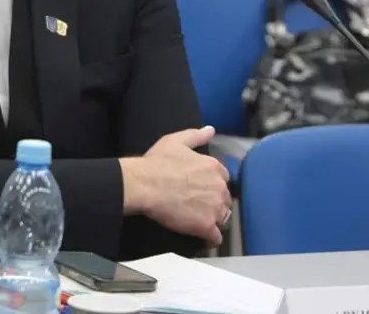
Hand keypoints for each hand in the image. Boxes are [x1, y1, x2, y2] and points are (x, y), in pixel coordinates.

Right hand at [125, 126, 231, 246]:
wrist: (144, 184)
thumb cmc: (156, 163)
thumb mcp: (175, 141)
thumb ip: (196, 135)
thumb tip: (210, 130)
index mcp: (213, 167)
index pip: (223, 178)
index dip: (211, 183)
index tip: (200, 187)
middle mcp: (219, 187)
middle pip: (224, 199)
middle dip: (214, 202)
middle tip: (196, 204)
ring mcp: (214, 208)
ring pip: (222, 217)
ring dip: (213, 219)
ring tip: (196, 219)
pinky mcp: (205, 226)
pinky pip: (215, 237)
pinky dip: (210, 238)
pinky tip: (201, 237)